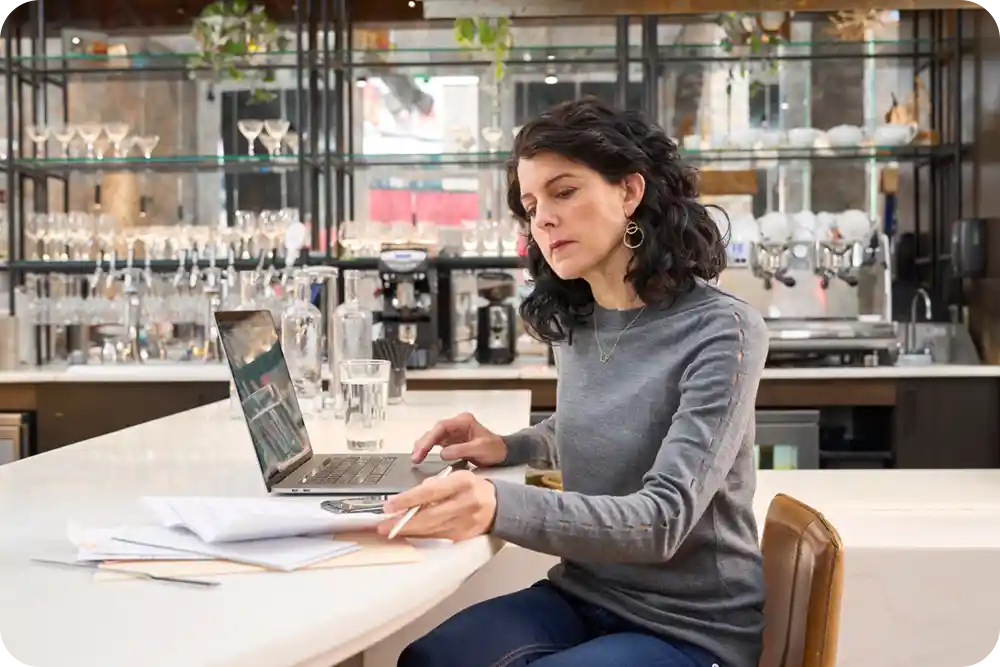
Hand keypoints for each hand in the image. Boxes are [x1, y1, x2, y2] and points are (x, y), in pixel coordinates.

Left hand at [377, 470, 496, 540]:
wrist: (498, 506)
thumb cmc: (473, 488)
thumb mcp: (457, 477)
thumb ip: (434, 485)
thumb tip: (410, 498)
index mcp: (462, 483)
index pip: (430, 493)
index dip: (407, 500)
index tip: (389, 505)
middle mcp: (464, 504)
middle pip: (428, 516)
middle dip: (403, 522)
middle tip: (384, 525)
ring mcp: (464, 523)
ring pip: (431, 529)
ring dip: (408, 531)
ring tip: (391, 530)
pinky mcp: (462, 536)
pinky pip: (437, 536)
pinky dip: (421, 535)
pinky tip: (409, 533)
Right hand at [411, 412, 506, 466]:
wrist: (503, 453)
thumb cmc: (494, 449)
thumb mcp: (479, 449)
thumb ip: (460, 450)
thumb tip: (441, 453)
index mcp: (463, 421)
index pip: (441, 427)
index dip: (429, 439)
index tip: (422, 451)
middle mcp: (456, 424)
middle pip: (434, 431)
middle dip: (423, 444)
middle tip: (415, 458)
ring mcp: (453, 432)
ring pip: (433, 437)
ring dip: (423, 447)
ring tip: (415, 459)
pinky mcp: (452, 441)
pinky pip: (436, 443)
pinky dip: (428, 449)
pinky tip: (421, 457)